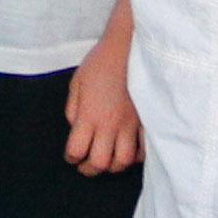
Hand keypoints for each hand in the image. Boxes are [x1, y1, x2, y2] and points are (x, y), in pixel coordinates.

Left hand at [63, 22, 140, 173]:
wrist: (131, 48)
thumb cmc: (101, 62)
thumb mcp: (77, 82)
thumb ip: (73, 109)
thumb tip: (75, 127)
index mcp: (89, 115)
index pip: (76, 150)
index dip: (71, 157)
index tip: (71, 156)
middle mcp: (110, 125)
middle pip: (99, 163)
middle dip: (89, 169)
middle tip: (86, 165)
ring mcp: (131, 126)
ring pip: (123, 161)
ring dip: (112, 166)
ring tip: (107, 160)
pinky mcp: (146, 122)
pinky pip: (143, 150)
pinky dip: (135, 157)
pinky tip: (127, 151)